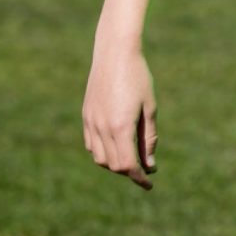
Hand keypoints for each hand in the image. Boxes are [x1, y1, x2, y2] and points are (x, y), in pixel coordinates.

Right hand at [83, 48, 158, 190]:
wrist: (114, 53)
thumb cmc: (138, 77)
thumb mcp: (149, 107)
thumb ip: (148, 137)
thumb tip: (150, 163)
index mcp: (121, 127)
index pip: (127, 165)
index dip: (139, 177)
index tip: (149, 182)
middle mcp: (102, 128)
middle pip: (113, 164)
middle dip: (130, 171)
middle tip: (145, 167)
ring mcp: (91, 122)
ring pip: (99, 158)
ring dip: (115, 163)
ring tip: (132, 157)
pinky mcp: (86, 116)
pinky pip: (91, 145)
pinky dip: (102, 152)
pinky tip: (115, 146)